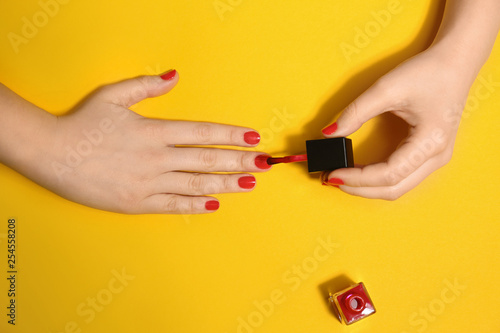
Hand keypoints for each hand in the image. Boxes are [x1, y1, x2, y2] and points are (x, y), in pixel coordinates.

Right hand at [34, 71, 270, 212]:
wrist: (52, 155)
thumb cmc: (82, 124)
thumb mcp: (113, 96)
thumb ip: (146, 86)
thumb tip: (175, 76)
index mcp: (153, 131)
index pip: (202, 133)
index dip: (231, 135)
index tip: (252, 138)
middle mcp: (156, 158)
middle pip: (206, 160)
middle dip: (239, 161)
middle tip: (263, 164)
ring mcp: (149, 183)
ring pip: (196, 184)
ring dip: (226, 184)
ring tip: (249, 183)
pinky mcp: (138, 203)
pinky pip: (174, 205)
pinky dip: (196, 204)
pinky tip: (216, 203)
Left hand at [320, 48, 471, 199]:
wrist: (454, 63)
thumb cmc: (427, 72)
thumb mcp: (386, 89)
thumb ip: (355, 113)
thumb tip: (328, 133)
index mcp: (430, 142)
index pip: (388, 174)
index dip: (357, 179)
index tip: (333, 174)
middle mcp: (437, 157)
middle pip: (393, 189)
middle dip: (360, 188)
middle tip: (331, 179)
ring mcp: (436, 159)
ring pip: (398, 188)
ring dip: (368, 187)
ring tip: (342, 177)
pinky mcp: (430, 156)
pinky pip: (402, 177)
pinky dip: (378, 179)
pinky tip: (359, 172)